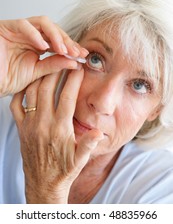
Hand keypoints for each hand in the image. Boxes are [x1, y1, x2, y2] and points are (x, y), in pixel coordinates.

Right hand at [0, 16, 87, 95]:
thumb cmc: (9, 78)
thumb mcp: (36, 72)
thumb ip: (54, 65)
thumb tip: (75, 62)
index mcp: (38, 45)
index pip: (59, 41)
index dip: (71, 46)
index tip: (83, 56)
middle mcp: (31, 35)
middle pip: (54, 29)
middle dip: (67, 40)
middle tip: (76, 52)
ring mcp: (20, 30)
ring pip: (42, 23)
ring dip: (55, 35)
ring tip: (63, 49)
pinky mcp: (7, 27)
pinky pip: (23, 25)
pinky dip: (35, 34)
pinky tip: (44, 46)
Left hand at [10, 69, 102, 202]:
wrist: (43, 183)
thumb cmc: (64, 170)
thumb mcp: (80, 160)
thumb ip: (89, 145)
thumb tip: (98, 132)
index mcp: (59, 129)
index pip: (66, 97)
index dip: (73, 80)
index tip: (78, 68)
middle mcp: (42, 124)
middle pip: (47, 89)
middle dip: (56, 71)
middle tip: (63, 60)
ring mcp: (29, 125)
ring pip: (31, 93)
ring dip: (40, 77)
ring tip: (48, 67)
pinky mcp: (21, 128)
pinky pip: (16, 105)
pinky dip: (21, 92)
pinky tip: (30, 85)